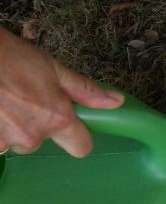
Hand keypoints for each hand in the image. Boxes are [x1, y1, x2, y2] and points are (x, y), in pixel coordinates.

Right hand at [0, 26, 122, 156]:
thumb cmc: (10, 57)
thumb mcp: (52, 68)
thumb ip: (84, 90)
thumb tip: (116, 102)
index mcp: (56, 118)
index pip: (81, 147)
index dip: (77, 137)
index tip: (69, 125)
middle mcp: (31, 135)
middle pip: (42, 141)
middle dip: (35, 124)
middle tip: (23, 100)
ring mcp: (4, 141)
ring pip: (15, 141)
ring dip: (11, 126)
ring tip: (3, 101)